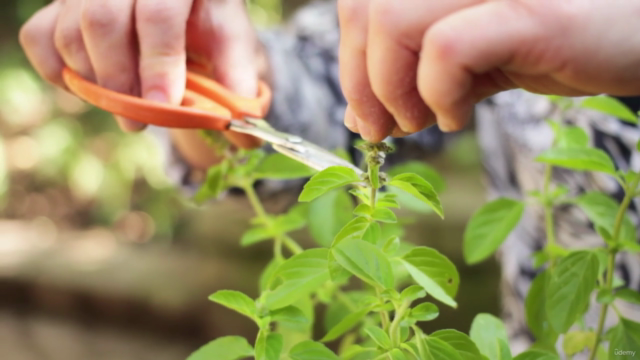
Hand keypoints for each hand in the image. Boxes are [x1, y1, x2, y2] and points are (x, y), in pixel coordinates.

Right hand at [20, 0, 265, 165]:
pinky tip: (89, 87)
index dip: (159, 63)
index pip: (159, 13)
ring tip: (123, 103)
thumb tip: (243, 130)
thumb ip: (238, 81)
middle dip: (120, 79)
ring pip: (69, 30)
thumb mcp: (232, 44)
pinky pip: (39, 37)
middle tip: (136, 121)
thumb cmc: (207, 24)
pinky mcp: (59, 3)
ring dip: (93, 79)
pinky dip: (57, 72)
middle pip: (103, 19)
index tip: (162, 106)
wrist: (182, 7)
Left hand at [338, 0, 639, 140]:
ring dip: (392, 91)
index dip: (349, 60)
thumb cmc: (555, 43)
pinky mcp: (531, 13)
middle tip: (385, 129)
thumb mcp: (472, 61)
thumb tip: (358, 117)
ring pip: (391, 21)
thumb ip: (415, 80)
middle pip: (365, 9)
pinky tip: (458, 117)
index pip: (360, 3)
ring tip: (422, 122)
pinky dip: (438, 94)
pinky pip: (447, 48)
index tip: (366, 113)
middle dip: (359, 82)